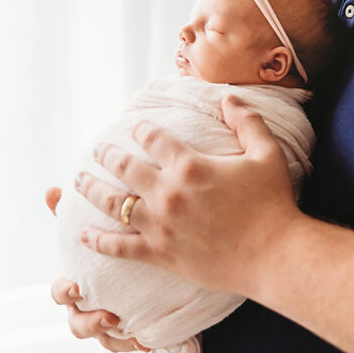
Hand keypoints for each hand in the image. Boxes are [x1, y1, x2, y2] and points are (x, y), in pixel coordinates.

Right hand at [45, 188, 148, 352]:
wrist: (146, 269)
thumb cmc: (110, 244)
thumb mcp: (98, 226)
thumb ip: (74, 212)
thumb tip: (51, 190)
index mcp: (77, 283)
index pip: (61, 293)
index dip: (64, 293)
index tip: (77, 288)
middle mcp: (88, 307)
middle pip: (77, 324)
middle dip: (87, 322)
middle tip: (106, 315)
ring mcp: (107, 323)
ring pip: (101, 339)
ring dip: (111, 335)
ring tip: (126, 326)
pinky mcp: (129, 331)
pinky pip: (127, 343)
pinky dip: (133, 341)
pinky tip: (145, 337)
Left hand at [74, 95, 303, 296]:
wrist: (274, 255)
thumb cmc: (273, 203)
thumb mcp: (266, 153)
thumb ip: (247, 121)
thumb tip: (228, 97)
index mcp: (190, 165)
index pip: (153, 139)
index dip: (142, 130)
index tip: (136, 128)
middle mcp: (168, 193)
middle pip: (125, 167)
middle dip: (107, 155)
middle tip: (96, 149)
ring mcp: (160, 226)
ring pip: (114, 204)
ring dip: (92, 190)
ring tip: (78, 181)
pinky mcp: (160, 254)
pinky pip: (120, 247)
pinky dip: (98, 241)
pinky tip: (83, 235)